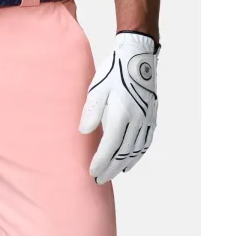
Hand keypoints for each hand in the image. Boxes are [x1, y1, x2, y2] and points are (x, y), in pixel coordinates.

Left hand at [79, 32, 159, 184]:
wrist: (138, 55)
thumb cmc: (114, 70)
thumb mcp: (97, 88)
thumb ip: (91, 111)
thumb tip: (85, 132)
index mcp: (122, 112)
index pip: (110, 145)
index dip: (101, 161)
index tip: (92, 172)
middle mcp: (137, 118)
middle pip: (123, 152)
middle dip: (110, 168)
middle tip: (99, 180)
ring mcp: (147, 118)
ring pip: (136, 150)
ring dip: (123, 165)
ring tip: (112, 175)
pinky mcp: (152, 116)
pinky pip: (145, 142)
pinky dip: (137, 155)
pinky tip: (129, 163)